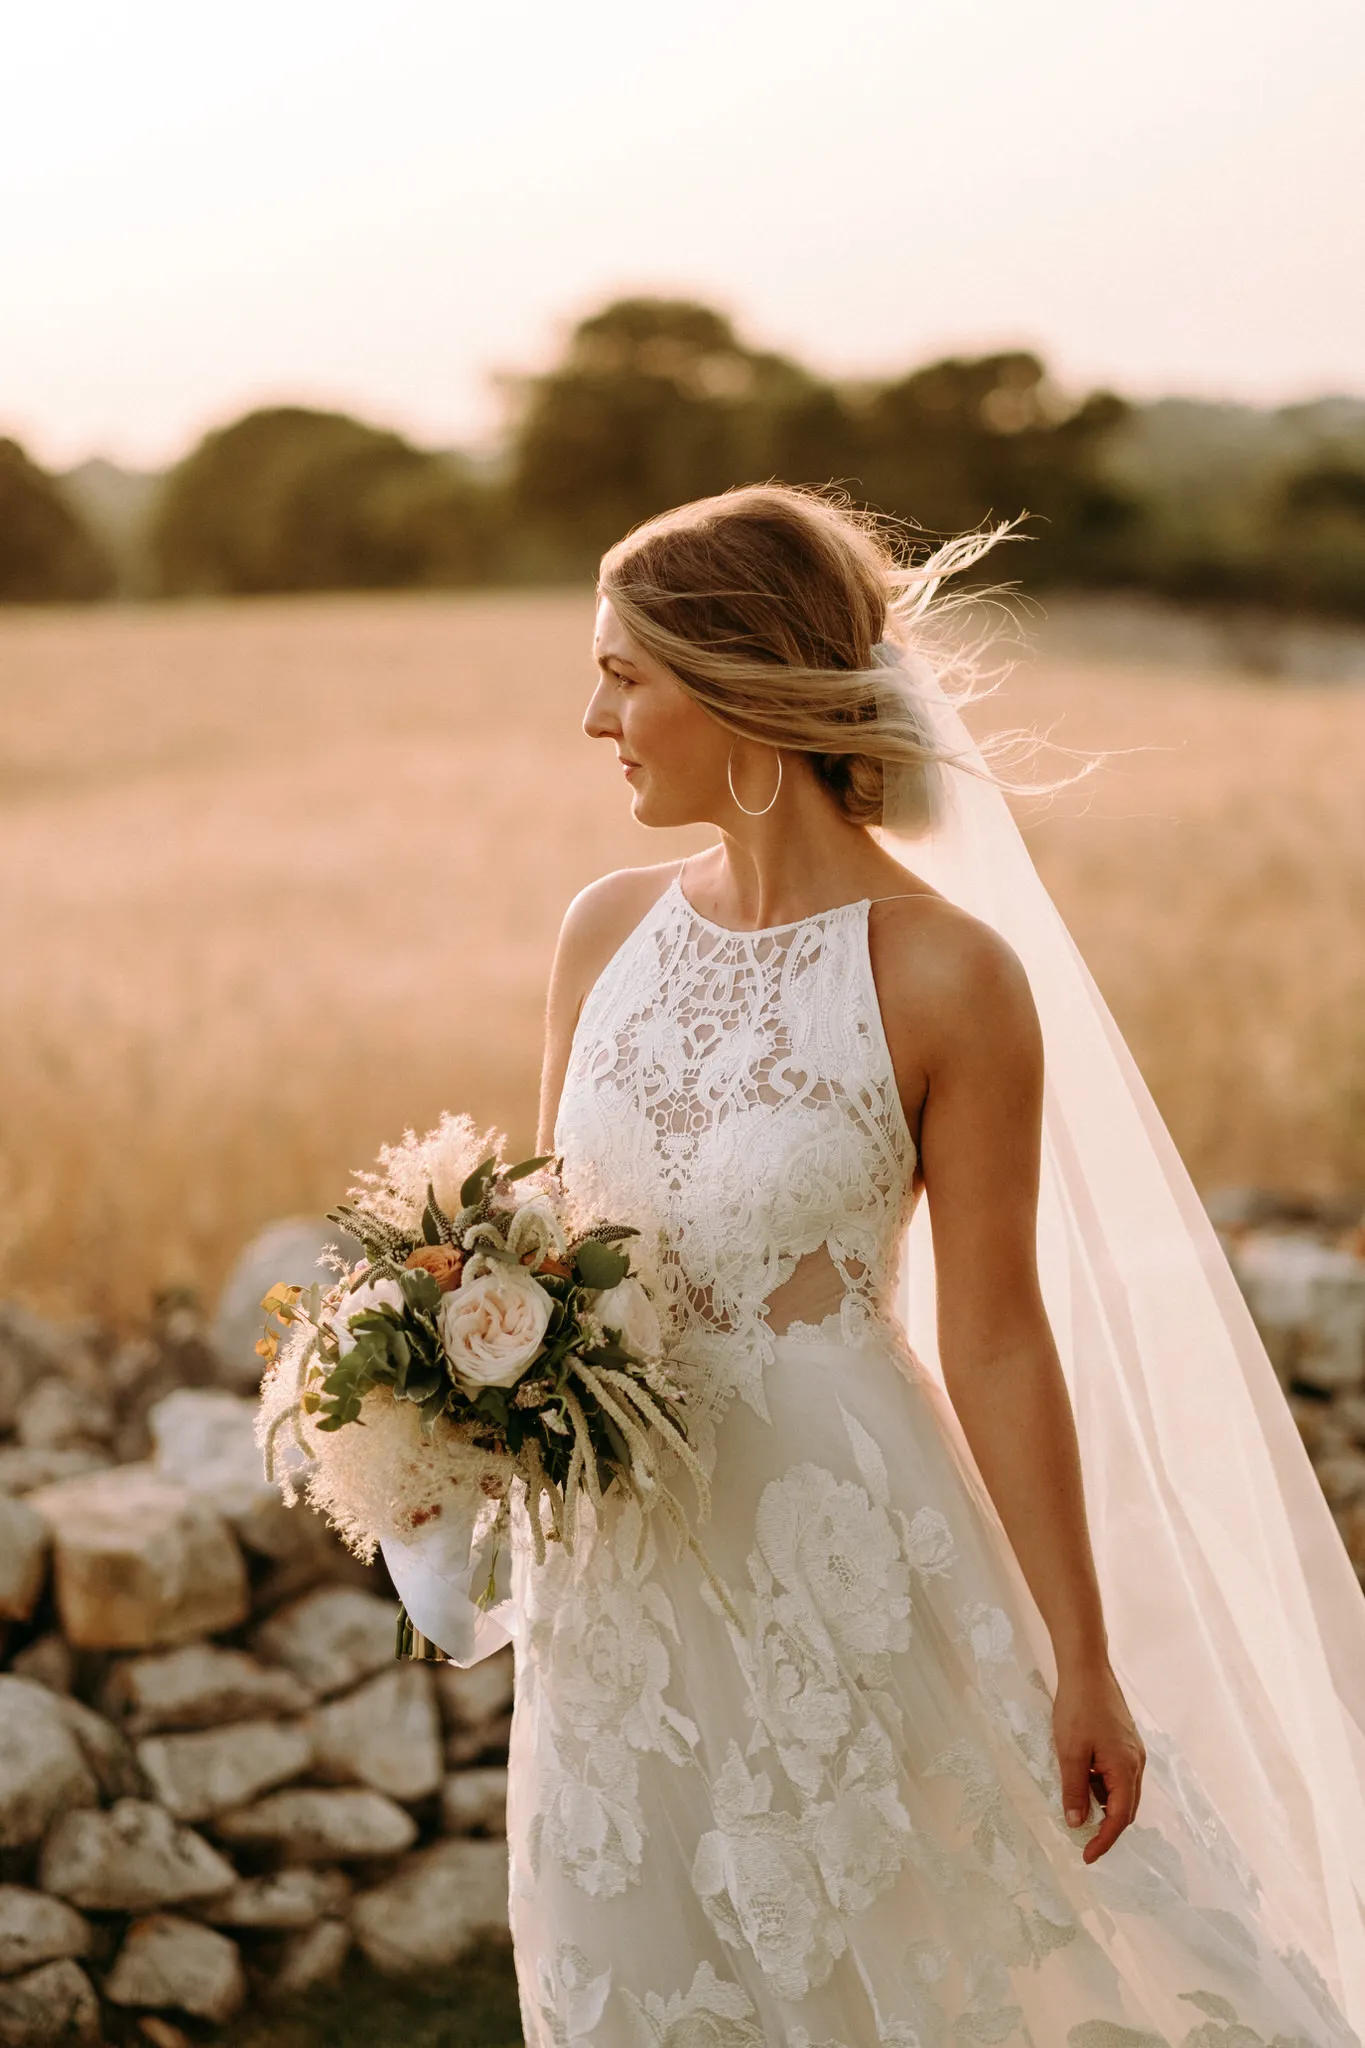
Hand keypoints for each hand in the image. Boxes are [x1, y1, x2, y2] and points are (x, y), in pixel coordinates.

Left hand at [1052, 1662, 1145, 1862]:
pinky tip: (1084, 1782)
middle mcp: (1136, 1764)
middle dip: (1107, 1828)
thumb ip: (1075, 1790)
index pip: (1119, 1818)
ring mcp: (1133, 1751)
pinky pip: (1118, 1775)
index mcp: (1126, 1770)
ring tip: (1079, 1811)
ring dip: (1104, 1806)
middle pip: (1126, 1808)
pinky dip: (1104, 1787)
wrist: (1087, 1669)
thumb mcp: (1070, 1752)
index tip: (1086, 1857)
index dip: (1104, 1841)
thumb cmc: (1078, 1709)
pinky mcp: (1125, 1742)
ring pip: (1122, 1792)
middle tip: (1084, 1842)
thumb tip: (1077, 1824)